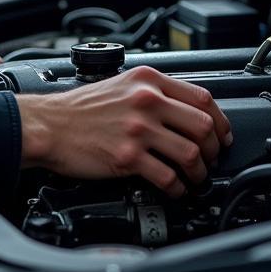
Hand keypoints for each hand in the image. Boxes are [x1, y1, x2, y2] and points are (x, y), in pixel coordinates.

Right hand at [17, 66, 232, 196]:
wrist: (48, 125)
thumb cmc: (79, 109)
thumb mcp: (120, 84)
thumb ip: (152, 91)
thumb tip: (183, 110)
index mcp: (147, 80)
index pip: (202, 96)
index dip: (220, 119)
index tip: (222, 133)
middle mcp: (146, 101)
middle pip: (203, 126)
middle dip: (214, 148)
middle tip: (211, 159)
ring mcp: (138, 129)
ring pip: (191, 153)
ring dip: (200, 172)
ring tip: (196, 178)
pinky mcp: (128, 157)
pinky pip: (168, 177)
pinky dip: (179, 188)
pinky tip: (176, 190)